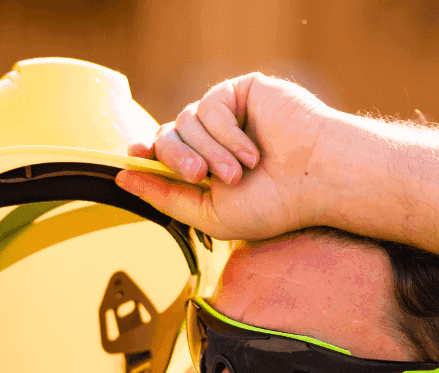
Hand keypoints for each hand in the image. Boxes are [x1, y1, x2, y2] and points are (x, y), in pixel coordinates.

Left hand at [115, 73, 332, 240]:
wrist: (317, 181)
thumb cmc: (275, 204)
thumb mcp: (212, 215)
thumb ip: (166, 197)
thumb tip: (122, 176)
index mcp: (206, 166)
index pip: (162, 152)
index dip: (144, 153)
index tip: (134, 156)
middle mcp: (213, 137)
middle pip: (166, 136)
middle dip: (177, 159)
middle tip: (202, 176)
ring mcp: (227, 112)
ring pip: (185, 122)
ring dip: (211, 152)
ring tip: (241, 172)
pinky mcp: (241, 91)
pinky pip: (210, 105)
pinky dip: (226, 133)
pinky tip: (252, 151)